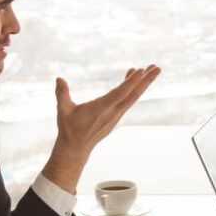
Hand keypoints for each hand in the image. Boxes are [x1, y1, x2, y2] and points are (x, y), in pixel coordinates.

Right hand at [43, 65, 160, 191]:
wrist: (76, 148)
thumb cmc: (69, 129)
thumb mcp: (63, 111)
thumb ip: (62, 94)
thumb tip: (58, 78)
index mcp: (100, 109)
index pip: (119, 94)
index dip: (130, 82)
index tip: (141, 70)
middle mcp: (112, 112)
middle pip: (133, 94)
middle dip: (146, 80)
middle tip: (157, 67)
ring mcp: (116, 115)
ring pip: (133, 96)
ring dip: (143, 82)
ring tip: (152, 68)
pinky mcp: (116, 115)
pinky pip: (127, 99)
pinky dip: (132, 87)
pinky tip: (133, 76)